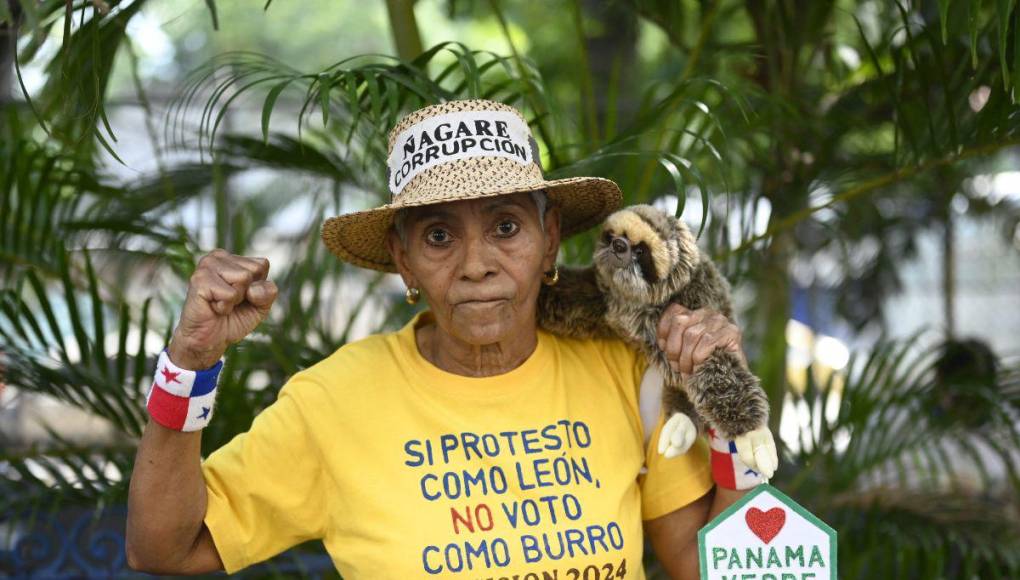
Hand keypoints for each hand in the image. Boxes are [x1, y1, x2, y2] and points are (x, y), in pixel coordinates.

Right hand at [168, 249, 277, 369]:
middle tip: (228, 301)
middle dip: (246, 294)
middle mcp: (217, 257)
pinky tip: (212, 307)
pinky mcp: (199, 280)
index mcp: (232, 258)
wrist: (209, 340)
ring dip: (234, 300)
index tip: (241, 297)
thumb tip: (253, 289)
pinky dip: (225, 307)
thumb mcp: (261, 306)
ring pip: (243, 278)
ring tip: (220, 303)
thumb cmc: (233, 319)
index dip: (257, 287)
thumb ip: (268, 292)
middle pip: (253, 271)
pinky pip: (230, 293)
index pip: (262, 265)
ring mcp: (206, 266)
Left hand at [655, 304, 746, 378]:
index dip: (664, 331)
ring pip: (692, 334)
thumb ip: (671, 341)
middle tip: (677, 367)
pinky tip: (699, 367)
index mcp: (694, 314)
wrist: (727, 384)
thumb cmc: (700, 368)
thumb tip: (662, 342)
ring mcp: (721, 321)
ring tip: (687, 372)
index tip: (664, 349)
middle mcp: (708, 313)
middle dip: (674, 348)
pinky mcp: (732, 332)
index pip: (674, 311)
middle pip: (680, 322)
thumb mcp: (680, 353)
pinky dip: (699, 357)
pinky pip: (707, 341)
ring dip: (686, 358)